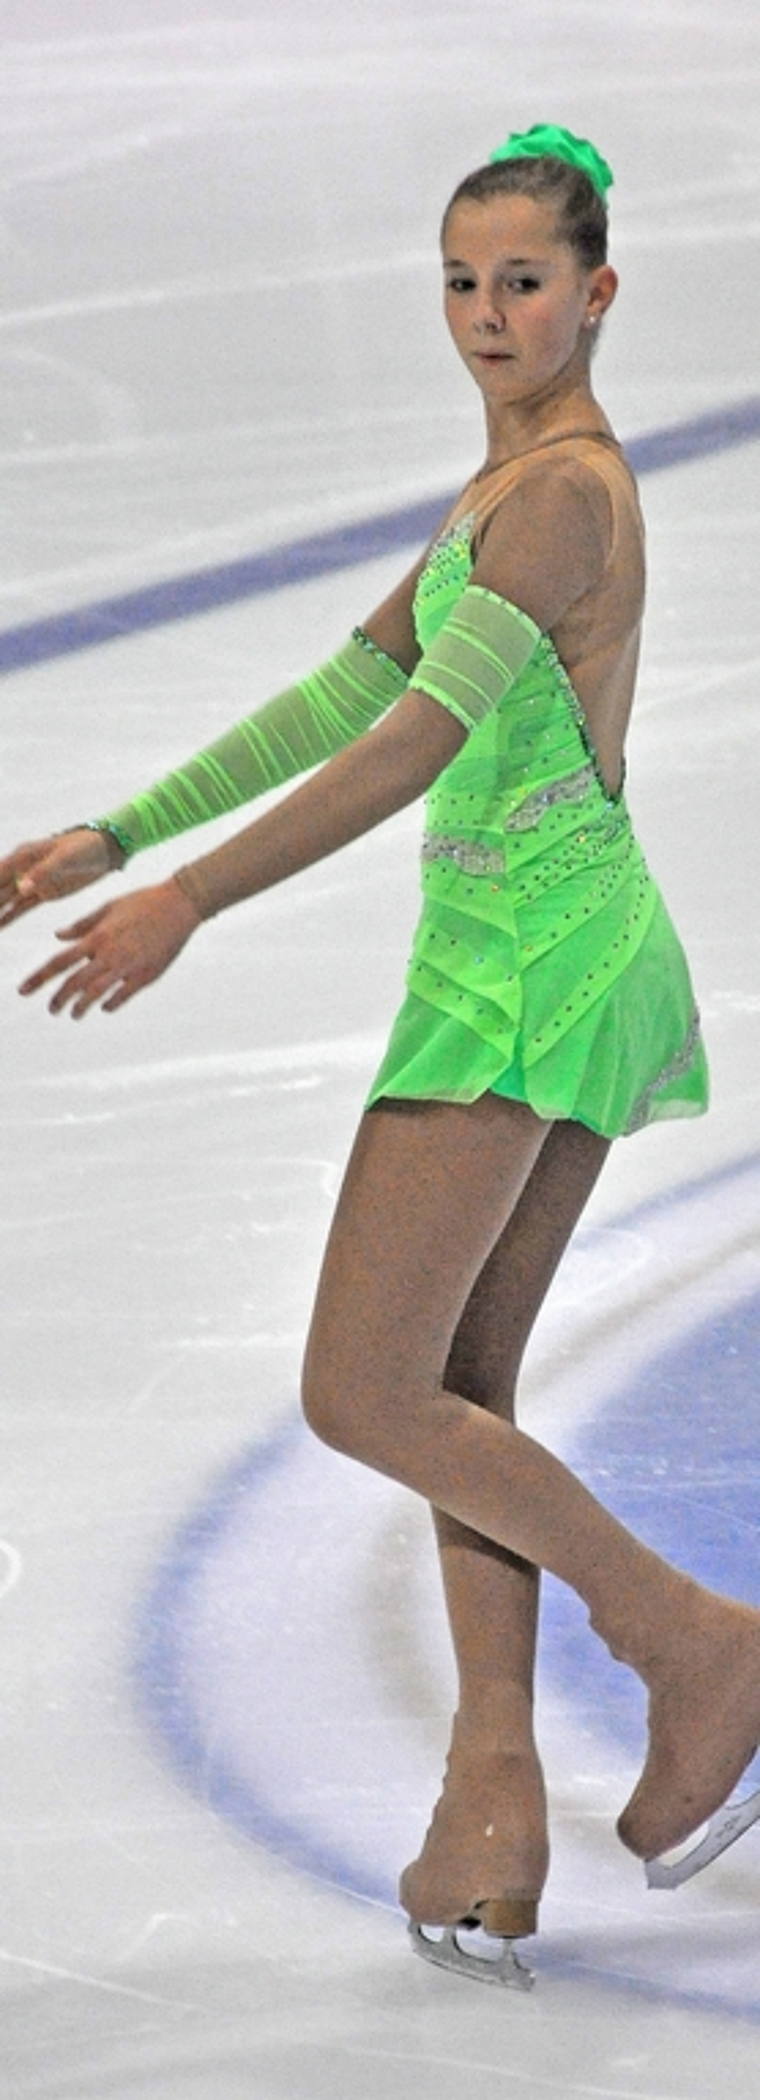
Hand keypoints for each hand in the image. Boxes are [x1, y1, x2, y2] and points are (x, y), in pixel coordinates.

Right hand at [0, 829, 111, 924]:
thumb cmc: (84, 848)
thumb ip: (44, 872)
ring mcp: (31, 881)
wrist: (104, 849)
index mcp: (23, 856)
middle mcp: (21, 868)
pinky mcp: (42, 893)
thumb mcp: (65, 858)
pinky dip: (7, 917)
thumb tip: (22, 888)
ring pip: (5, 900)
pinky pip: (20, 907)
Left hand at [18, 879, 200, 1015]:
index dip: (39, 978)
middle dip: (58, 999)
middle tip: (52, 1009)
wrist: (179, 904)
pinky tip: (105, 1007)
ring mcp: (128, 966)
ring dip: (81, 1007)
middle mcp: (109, 954)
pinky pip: (123, 996)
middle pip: (74, 983)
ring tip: (74, 1015)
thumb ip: (82, 925)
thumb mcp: (108, 908)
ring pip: (96, 993)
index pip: (59, 962)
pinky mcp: (146, 975)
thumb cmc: (142, 902)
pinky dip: (110, 1004)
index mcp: (97, 936)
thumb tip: (58, 936)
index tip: (23, 990)